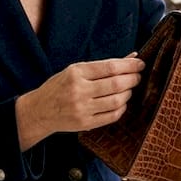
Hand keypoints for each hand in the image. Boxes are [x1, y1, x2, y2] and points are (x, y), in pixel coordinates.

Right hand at [16, 55, 144, 149]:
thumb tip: (132, 57)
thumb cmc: (60, 86)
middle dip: (132, 79)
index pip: (110, 67)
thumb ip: (103, 65)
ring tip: (128, 89)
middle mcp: (79, 90)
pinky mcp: (85, 123)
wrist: (40, 111)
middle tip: (137, 77)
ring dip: (128, 94)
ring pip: (117, 100)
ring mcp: (82, 108)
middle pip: (116, 84)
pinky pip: (112, 116)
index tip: (140, 64)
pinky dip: (121, 108)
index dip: (129, 65)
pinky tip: (120, 103)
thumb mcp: (76, 70)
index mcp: (76, 72)